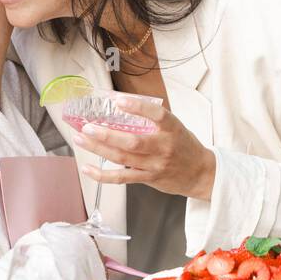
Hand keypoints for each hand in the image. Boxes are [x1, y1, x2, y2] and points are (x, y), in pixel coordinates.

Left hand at [74, 96, 215, 200]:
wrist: (199, 173)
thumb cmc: (183, 146)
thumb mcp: (174, 127)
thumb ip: (152, 120)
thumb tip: (119, 106)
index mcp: (172, 129)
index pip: (157, 115)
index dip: (138, 107)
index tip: (119, 101)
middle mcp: (164, 147)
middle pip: (133, 141)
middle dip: (107, 134)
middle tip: (87, 126)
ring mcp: (155, 165)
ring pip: (123, 158)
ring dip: (99, 148)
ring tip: (81, 138)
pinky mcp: (148, 178)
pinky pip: (122, 178)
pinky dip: (103, 175)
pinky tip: (88, 168)